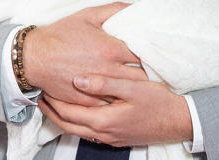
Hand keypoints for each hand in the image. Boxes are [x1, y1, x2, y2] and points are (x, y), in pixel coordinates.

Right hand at [22, 3, 145, 105]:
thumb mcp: (87, 15)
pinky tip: (122, 95)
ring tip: (143, 84)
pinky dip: (119, 99)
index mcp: (111, 49)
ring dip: (136, 88)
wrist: (35, 57)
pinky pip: (112, 104)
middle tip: (154, 70)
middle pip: (141, 77)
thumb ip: (114, 9)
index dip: (153, 53)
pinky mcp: (90, 102)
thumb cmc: (61, 35)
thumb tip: (136, 7)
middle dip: (149, 73)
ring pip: (128, 93)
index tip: (157, 53)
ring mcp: (99, 89)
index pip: (145, 55)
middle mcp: (108, 71)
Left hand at [38, 75, 191, 146]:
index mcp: (104, 120)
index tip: (43, 87)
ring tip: (53, 103)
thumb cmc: (158, 102)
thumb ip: (105, 83)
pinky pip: (88, 132)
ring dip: (62, 118)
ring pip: (77, 130)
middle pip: (67, 125)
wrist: (178, 122)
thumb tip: (78, 80)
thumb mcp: (132, 87)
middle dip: (52, 112)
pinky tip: (77, 111)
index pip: (68, 112)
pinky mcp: (116, 137)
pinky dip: (76, 122)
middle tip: (40, 97)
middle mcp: (104, 133)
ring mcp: (110, 138)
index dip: (53, 101)